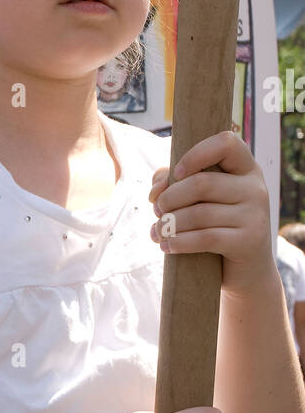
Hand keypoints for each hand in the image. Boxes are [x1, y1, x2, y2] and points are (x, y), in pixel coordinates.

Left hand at [148, 131, 273, 295]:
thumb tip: (157, 190)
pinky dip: (179, 242)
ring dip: (169, 224)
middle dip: (170, 198)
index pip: (226, 143)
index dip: (196, 153)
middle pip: (202, 183)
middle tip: (157, 210)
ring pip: (200, 214)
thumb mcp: (200, 199)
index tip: (177, 173)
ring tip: (157, 231)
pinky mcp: (249, 241)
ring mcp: (255, 214)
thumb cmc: (217, 226)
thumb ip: (175, 181)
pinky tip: (166, 246)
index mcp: (245, 169)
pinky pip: (206, 238)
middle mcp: (255, 188)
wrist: (246, 270)